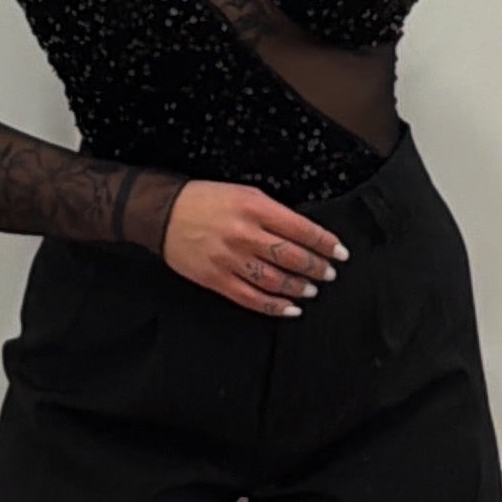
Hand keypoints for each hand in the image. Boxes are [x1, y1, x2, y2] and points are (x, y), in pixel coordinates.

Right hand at [161, 179, 348, 315]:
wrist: (162, 213)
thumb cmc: (203, 201)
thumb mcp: (244, 194)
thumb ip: (272, 213)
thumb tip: (302, 234)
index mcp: (255, 208)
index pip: (301, 229)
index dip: (325, 243)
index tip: (339, 252)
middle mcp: (245, 235)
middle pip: (292, 257)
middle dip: (316, 267)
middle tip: (329, 273)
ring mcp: (230, 260)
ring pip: (275, 280)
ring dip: (298, 287)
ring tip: (312, 289)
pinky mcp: (217, 280)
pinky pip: (251, 298)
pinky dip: (274, 306)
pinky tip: (289, 308)